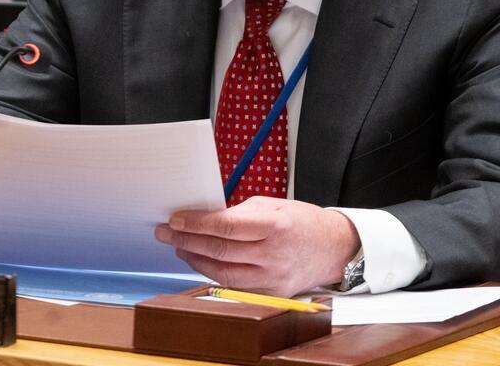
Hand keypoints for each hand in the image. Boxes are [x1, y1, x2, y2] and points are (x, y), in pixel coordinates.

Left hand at [155, 197, 359, 296]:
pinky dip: (213, 273)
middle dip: (186, 240)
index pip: (226, 226)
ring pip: (222, 272)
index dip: (196, 224)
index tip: (175, 220)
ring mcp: (272, 278)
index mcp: (275, 225)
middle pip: (220, 250)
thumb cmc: (301, 222)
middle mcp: (274, 255)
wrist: (334, 249)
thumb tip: (204, 217)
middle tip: (166, 232)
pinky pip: (234, 286)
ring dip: (195, 259)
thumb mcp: (272, 205)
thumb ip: (239, 212)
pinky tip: (201, 261)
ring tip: (179, 246)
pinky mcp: (271, 293)